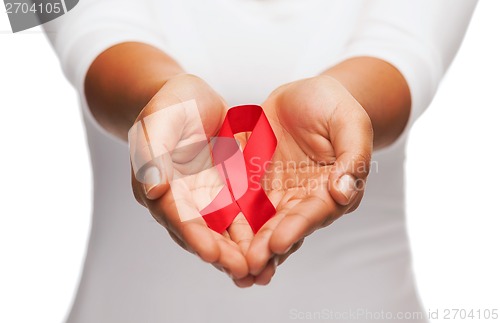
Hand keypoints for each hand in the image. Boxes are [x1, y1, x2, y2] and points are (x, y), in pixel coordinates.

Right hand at [129, 74, 252, 279]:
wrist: (191, 100)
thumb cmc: (170, 104)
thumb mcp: (159, 119)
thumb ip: (154, 152)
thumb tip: (153, 189)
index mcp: (159, 184)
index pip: (175, 215)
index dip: (193, 235)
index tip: (211, 253)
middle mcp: (181, 198)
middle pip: (200, 231)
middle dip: (221, 253)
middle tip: (243, 271)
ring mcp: (204, 197)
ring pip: (222, 230)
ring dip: (238, 250)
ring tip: (259, 269)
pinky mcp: (225, 191)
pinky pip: (239, 215)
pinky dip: (252, 231)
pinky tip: (271, 245)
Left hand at [245, 75, 373, 283]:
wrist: (305, 95)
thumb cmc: (334, 105)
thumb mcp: (350, 122)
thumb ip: (353, 157)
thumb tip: (343, 192)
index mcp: (330, 189)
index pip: (313, 212)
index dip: (296, 228)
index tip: (278, 243)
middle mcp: (302, 198)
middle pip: (283, 226)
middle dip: (266, 247)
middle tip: (248, 266)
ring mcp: (275, 192)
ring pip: (259, 223)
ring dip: (246, 244)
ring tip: (231, 266)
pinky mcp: (252, 182)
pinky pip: (237, 201)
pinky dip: (227, 220)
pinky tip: (212, 236)